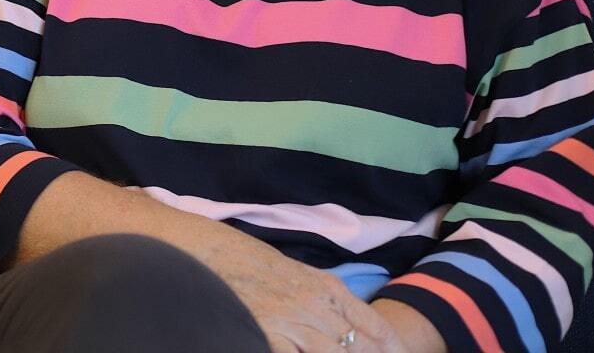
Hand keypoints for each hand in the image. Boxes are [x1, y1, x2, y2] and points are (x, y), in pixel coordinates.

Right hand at [187, 228, 406, 352]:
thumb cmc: (242, 258)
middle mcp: (315, 306)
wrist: (202, 250)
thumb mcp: (291, 270)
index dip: (391, 349)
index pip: (375, 327)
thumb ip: (319, 295)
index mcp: (325, 287)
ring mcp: (291, 323)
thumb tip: (344, 323)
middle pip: (359, 349)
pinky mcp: (267, 336)